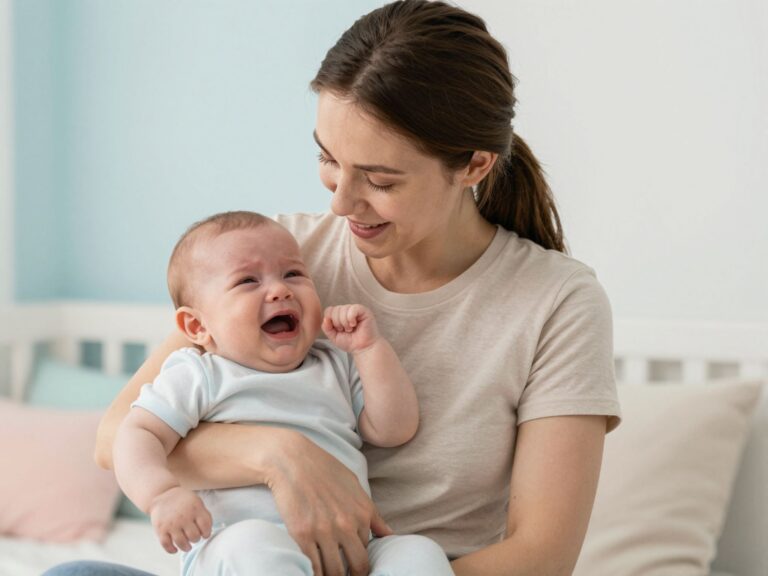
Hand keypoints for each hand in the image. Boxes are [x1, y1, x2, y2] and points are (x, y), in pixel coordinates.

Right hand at [149, 486, 211, 553]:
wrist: (162, 494)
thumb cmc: (183, 501)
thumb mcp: (197, 502)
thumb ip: (204, 515)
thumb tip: (207, 531)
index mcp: (195, 508)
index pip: (205, 526)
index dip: (207, 533)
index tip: (204, 534)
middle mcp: (183, 516)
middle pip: (194, 536)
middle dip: (196, 539)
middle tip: (194, 537)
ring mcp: (171, 523)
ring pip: (182, 543)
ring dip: (186, 547)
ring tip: (188, 546)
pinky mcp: (160, 529)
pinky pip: (167, 545)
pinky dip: (172, 550)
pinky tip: (175, 549)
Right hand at [267, 429, 392, 575]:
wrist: (291, 460)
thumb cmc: (323, 470)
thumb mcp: (355, 487)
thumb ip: (372, 514)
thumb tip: (389, 535)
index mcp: (363, 513)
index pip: (367, 552)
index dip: (359, 563)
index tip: (353, 568)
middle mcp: (347, 524)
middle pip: (357, 566)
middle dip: (352, 575)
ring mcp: (324, 531)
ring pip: (335, 571)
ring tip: (328, 574)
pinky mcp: (302, 535)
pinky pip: (313, 567)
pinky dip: (314, 574)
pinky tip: (313, 572)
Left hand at [322, 304, 379, 353]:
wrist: (363, 348)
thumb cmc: (350, 342)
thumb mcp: (333, 336)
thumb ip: (326, 328)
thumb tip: (326, 318)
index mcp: (339, 314)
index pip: (329, 310)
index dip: (330, 321)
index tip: (338, 330)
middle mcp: (347, 310)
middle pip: (335, 310)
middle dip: (338, 323)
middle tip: (346, 330)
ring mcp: (355, 309)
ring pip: (343, 309)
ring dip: (345, 323)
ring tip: (350, 329)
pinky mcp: (363, 310)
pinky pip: (352, 309)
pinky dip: (351, 318)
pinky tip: (354, 325)